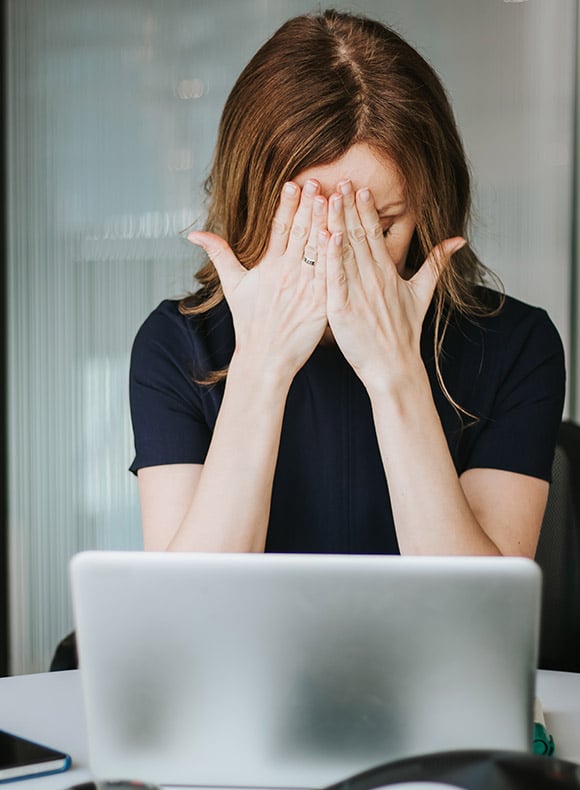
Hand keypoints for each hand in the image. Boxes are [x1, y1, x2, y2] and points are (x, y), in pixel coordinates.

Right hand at [188, 180, 327, 381]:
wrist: (265, 359)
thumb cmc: (250, 323)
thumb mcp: (232, 287)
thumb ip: (219, 255)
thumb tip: (194, 233)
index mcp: (267, 267)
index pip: (278, 229)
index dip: (286, 205)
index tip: (293, 183)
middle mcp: (286, 274)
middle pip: (300, 234)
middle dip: (309, 206)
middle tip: (317, 181)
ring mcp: (304, 288)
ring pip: (318, 250)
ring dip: (326, 223)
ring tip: (334, 200)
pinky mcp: (320, 304)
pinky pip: (331, 276)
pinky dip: (336, 256)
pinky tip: (344, 237)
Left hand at [320, 179, 465, 393]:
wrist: (394, 366)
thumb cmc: (404, 332)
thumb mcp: (423, 293)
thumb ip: (438, 263)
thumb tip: (460, 240)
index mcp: (388, 272)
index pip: (376, 234)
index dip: (367, 210)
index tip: (360, 187)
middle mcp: (374, 278)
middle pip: (358, 236)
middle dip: (348, 208)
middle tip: (340, 181)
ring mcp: (358, 292)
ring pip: (345, 252)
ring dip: (336, 224)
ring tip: (328, 198)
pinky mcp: (343, 309)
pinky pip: (336, 279)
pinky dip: (332, 258)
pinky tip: (327, 237)